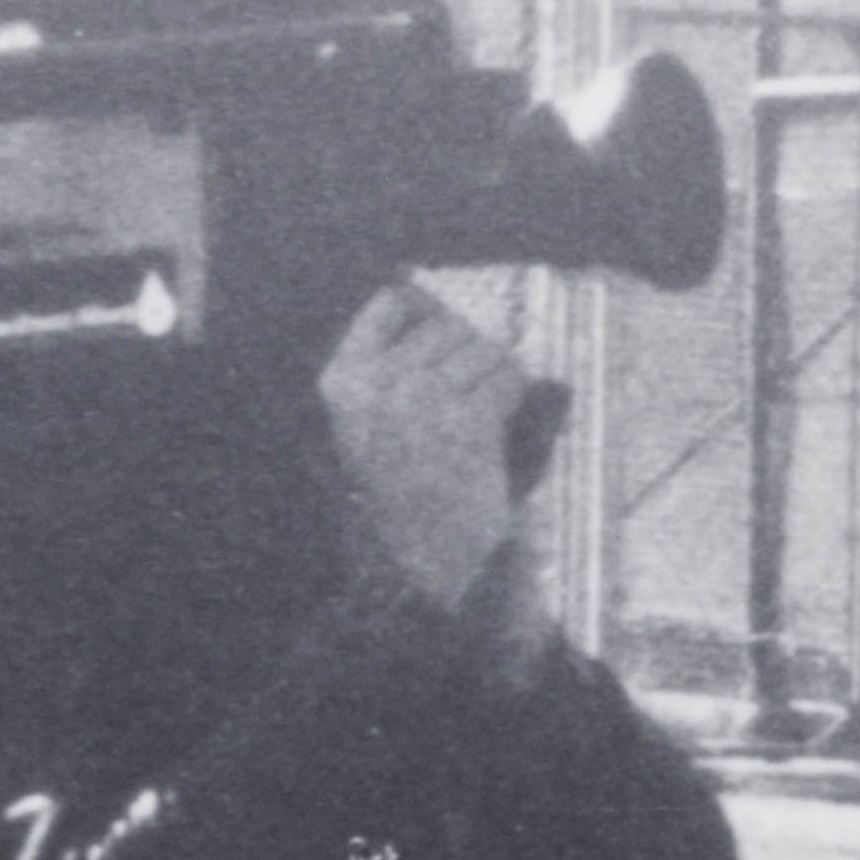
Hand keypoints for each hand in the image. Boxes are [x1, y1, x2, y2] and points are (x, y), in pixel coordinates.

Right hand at [318, 282, 532, 616]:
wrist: (424, 562)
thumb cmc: (403, 490)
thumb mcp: (369, 424)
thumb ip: (388, 364)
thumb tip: (432, 298)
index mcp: (343, 383)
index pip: (391, 303)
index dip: (427, 314)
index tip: (440, 344)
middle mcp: (378, 385)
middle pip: (447, 326)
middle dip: (469, 353)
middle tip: (470, 397)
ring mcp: (422, 401)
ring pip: (483, 349)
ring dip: (496, 374)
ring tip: (486, 411)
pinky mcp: (468, 422)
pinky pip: (507, 378)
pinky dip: (516, 393)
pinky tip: (503, 418)